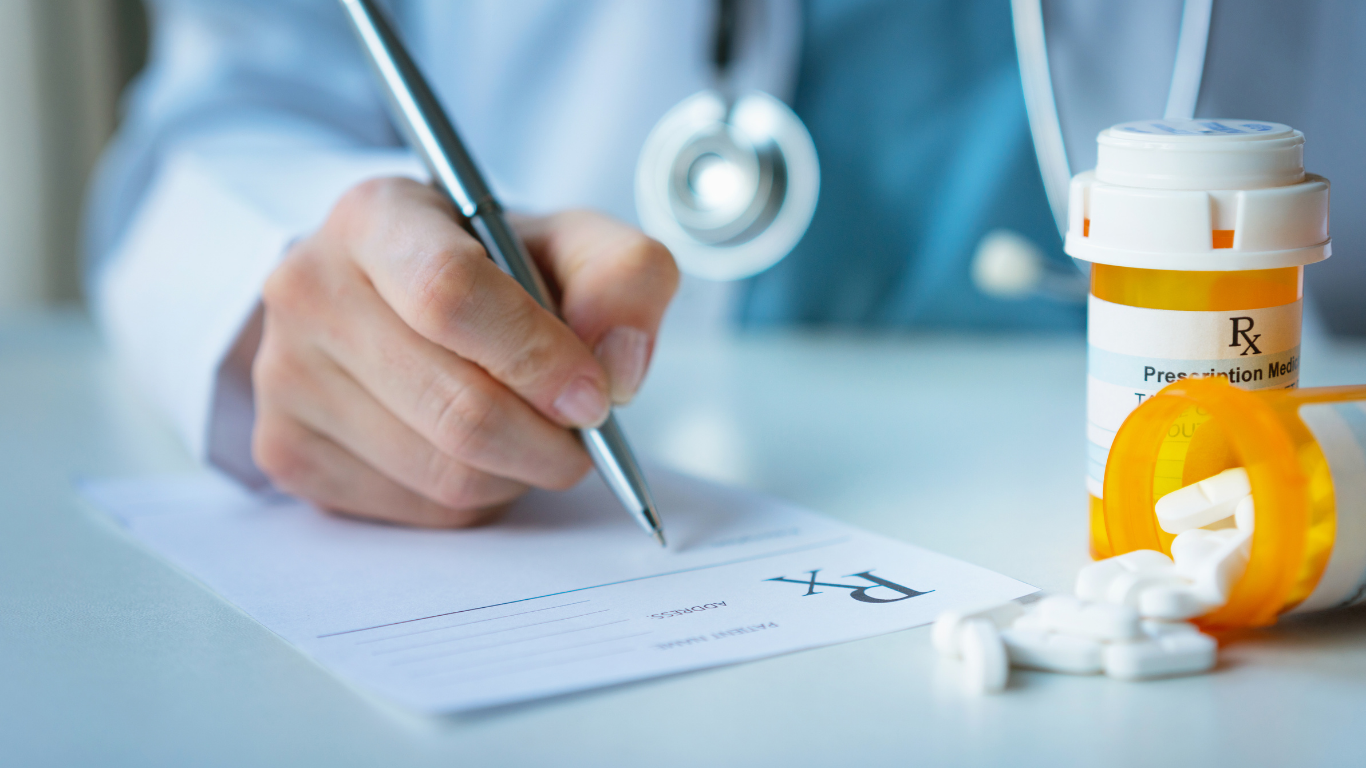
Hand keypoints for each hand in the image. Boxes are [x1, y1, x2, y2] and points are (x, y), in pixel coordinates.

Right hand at [251, 177, 678, 525]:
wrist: (395, 298)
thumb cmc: (491, 271)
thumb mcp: (571, 243)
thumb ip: (624, 277)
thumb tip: (618, 367)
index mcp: (376, 217)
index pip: (448, 296)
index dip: (536, 358)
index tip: (595, 395)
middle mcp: (308, 289)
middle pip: (456, 407)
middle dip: (549, 439)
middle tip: (586, 433)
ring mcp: (284, 375)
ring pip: (444, 473)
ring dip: (519, 472)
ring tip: (531, 431)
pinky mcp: (286, 448)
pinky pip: (417, 510)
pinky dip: (477, 496)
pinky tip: (479, 451)